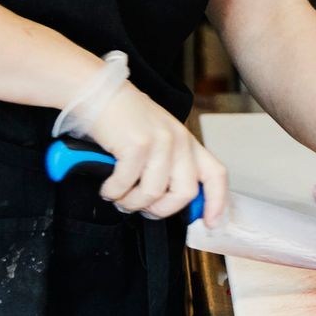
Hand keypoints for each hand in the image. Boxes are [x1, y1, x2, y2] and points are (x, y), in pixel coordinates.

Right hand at [85, 84, 228, 222]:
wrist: (98, 91)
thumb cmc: (123, 119)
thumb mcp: (157, 138)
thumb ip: (168, 165)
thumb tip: (166, 200)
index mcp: (187, 142)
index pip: (215, 174)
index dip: (217, 202)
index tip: (211, 223)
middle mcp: (179, 141)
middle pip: (185, 193)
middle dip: (160, 210)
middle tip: (141, 208)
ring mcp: (160, 141)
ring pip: (153, 193)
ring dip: (130, 202)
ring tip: (118, 194)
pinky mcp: (138, 144)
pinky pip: (126, 185)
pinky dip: (113, 191)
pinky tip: (107, 185)